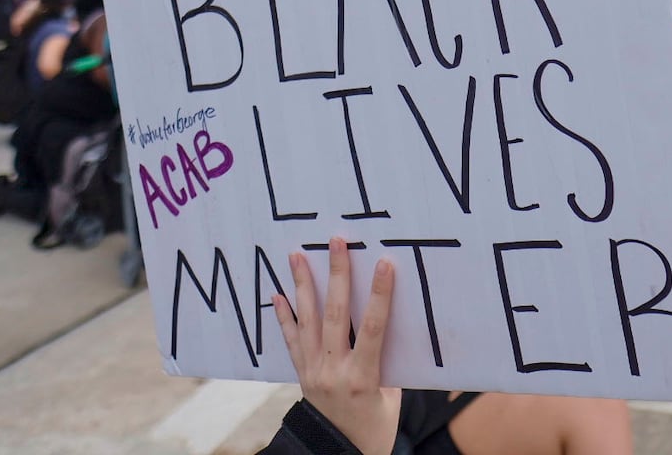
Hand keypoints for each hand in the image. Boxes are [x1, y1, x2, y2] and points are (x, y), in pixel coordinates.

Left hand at [274, 239, 402, 454]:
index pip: (371, 328)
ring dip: (302, 284)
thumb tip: (394, 325)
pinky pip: (291, 340)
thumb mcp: (392, 400)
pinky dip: (284, 316)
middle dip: (336, 274)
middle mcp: (332, 372)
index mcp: (362, 379)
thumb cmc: (374, 430)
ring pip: (307, 321)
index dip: (379, 294)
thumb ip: (390, 363)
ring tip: (296, 255)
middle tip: (336, 241)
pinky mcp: (302, 374)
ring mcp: (313, 372)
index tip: (384, 262)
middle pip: (334, 315)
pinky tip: (278, 294)